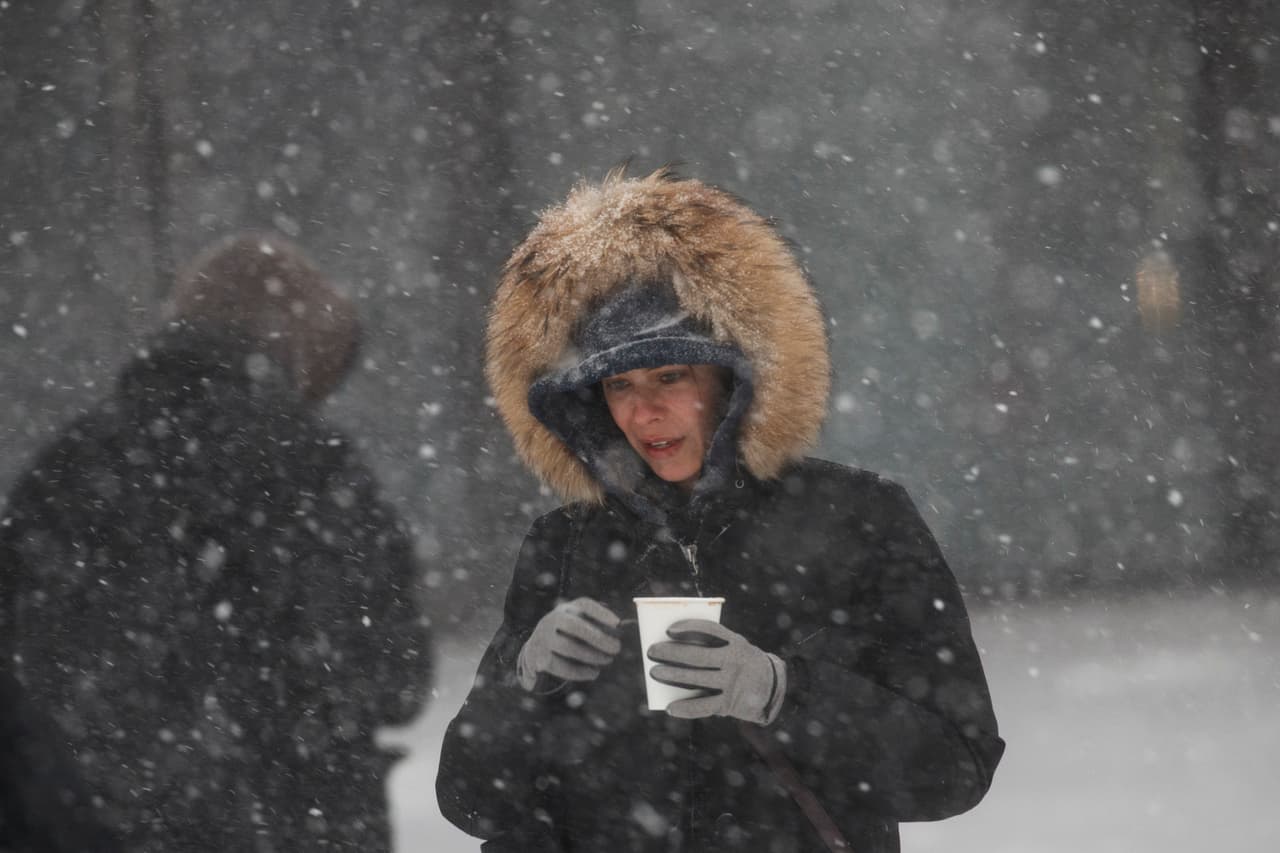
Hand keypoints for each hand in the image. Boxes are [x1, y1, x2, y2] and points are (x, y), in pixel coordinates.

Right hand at [516, 597, 621, 690]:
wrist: (535, 649)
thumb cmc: (567, 636)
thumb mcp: (579, 625)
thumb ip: (599, 626)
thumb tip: (625, 627)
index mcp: (567, 608)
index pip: (584, 605)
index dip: (601, 613)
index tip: (618, 623)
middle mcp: (553, 619)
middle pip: (575, 626)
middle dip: (598, 638)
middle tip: (617, 648)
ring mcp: (543, 637)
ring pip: (569, 647)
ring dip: (592, 656)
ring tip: (608, 660)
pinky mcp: (539, 656)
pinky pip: (561, 665)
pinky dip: (580, 672)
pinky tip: (594, 673)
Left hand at [647, 619, 784, 723]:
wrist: (772, 688)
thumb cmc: (742, 663)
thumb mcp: (735, 648)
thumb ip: (713, 647)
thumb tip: (673, 649)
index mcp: (736, 642)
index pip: (710, 630)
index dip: (688, 628)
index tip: (668, 629)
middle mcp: (734, 661)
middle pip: (698, 656)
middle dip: (671, 653)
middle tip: (651, 651)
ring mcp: (732, 683)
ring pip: (696, 679)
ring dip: (672, 676)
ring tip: (654, 672)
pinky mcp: (729, 704)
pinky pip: (704, 706)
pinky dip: (685, 708)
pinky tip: (670, 708)